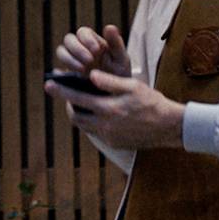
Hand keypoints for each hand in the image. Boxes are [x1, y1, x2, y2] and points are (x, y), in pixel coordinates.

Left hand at [44, 63, 185, 151]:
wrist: (169, 127)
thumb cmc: (152, 102)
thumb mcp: (132, 86)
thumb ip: (109, 82)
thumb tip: (90, 76)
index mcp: (108, 108)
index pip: (77, 98)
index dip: (61, 90)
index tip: (49, 83)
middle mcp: (105, 125)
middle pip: (75, 116)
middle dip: (68, 105)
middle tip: (67, 95)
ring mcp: (108, 137)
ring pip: (84, 126)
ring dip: (79, 115)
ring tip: (81, 104)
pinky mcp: (114, 143)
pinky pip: (96, 132)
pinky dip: (92, 123)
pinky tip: (98, 114)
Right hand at [53, 22, 129, 79]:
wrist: (115, 98)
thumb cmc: (120, 75)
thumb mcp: (121, 60)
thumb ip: (116, 44)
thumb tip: (109, 27)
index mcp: (93, 42)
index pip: (83, 33)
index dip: (87, 39)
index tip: (97, 50)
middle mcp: (80, 50)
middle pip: (69, 40)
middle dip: (77, 49)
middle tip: (89, 61)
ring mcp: (72, 63)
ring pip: (61, 52)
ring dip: (69, 59)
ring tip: (82, 71)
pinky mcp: (66, 77)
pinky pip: (57, 73)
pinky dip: (59, 74)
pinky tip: (67, 79)